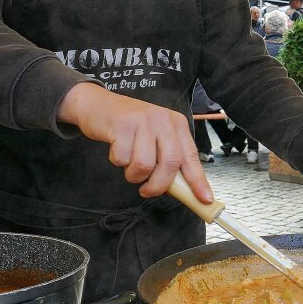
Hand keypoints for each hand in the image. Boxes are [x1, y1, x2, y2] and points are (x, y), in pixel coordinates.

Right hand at [57, 83, 211, 202]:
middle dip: (159, 185)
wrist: (97, 104)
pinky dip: (117, 161)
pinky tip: (117, 148)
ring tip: (129, 164)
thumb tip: (182, 189)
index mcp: (177, 124)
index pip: (191, 156)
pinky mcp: (122, 125)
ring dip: (134, 174)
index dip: (198, 180)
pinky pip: (122, 159)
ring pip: (144, 164)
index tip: (205, 199)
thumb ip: (167, 158)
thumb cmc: (129, 126)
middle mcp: (163, 120)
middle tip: (147, 191)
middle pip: (170, 162)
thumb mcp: (155, 137)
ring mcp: (143, 121)